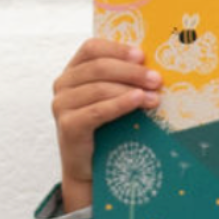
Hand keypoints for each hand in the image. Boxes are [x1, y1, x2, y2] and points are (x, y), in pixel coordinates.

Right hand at [51, 38, 161, 212]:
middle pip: (98, 67)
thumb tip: (152, 68)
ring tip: (154, 96)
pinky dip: (120, 104)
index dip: (118, 49)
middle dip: (131, 71)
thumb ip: (120, 81)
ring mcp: (62, 105)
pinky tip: (138, 101)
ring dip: (130, 89)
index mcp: (72, 72)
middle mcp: (62, 85)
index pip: (92, 48)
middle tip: (156, 79)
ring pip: (99, 88)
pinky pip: (98, 110)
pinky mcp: (68, 125)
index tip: (143, 56)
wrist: (88, 169)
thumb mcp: (110, 100)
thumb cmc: (103, 131)